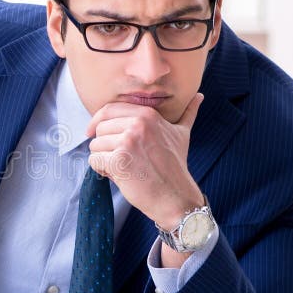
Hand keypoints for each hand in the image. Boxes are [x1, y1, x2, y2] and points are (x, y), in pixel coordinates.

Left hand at [86, 92, 204, 230]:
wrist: (175, 196)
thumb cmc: (175, 166)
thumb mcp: (181, 134)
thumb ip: (188, 113)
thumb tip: (200, 96)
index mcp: (147, 114)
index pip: (109, 109)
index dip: (97, 121)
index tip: (91, 131)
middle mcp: (137, 124)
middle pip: (100, 128)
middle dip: (104, 145)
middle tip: (119, 159)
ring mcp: (128, 142)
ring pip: (95, 145)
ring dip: (103, 159)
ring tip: (122, 168)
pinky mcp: (119, 160)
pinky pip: (94, 160)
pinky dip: (101, 170)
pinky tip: (118, 176)